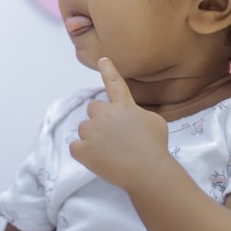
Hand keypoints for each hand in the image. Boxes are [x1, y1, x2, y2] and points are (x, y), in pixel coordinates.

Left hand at [69, 57, 169, 190]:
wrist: (147, 170)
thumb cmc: (155, 146)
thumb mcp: (155, 121)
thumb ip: (138, 113)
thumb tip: (131, 117)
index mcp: (123, 105)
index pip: (114, 82)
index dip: (108, 70)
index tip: (102, 60)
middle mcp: (104, 114)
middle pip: (93, 108)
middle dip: (100, 118)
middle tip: (113, 134)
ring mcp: (91, 131)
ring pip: (84, 128)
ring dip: (92, 136)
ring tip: (109, 150)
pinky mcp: (82, 149)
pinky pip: (75, 147)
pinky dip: (83, 152)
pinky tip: (97, 159)